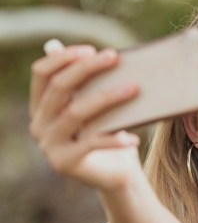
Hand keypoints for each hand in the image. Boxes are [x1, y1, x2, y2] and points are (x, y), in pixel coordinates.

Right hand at [29, 43, 141, 190]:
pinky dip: (115, 139)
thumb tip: (79, 47)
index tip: (92, 49)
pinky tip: (134, 138)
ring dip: (107, 97)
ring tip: (134, 89)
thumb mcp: (98, 105)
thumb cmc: (109, 134)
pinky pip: (92, 143)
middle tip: (115, 57)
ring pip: (76, 112)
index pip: (41, 73)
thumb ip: (86, 82)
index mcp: (41, 106)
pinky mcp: (64, 163)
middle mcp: (39, 124)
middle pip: (59, 87)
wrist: (117, 175)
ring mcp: (49, 145)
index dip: (63, 57)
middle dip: (87, 68)